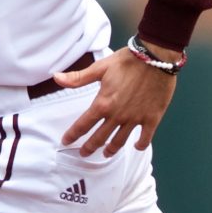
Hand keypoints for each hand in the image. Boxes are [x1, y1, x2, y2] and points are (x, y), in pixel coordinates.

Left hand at [55, 45, 179, 155]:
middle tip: (84, 154)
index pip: (83, 124)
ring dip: (111, 150)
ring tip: (106, 154)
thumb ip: (78, 78)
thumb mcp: (100, 68)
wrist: (155, 58)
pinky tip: (136, 146)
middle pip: (99, 138)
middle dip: (89, 147)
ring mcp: (135, 119)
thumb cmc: (127, 61)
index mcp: (103, 104)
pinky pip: (145, 138)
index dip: (72, 135)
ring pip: (120, 141)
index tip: (66, 141)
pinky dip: (140, 145)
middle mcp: (117, 116)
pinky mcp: (151, 118)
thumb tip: (56, 78)